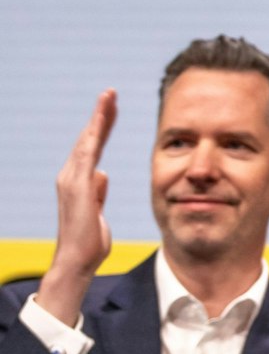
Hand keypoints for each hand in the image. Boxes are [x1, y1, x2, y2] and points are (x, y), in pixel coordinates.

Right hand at [40, 90, 117, 324]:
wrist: (78, 260)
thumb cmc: (89, 241)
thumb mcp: (98, 211)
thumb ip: (98, 192)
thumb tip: (102, 175)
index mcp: (78, 181)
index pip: (93, 148)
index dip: (102, 127)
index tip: (111, 109)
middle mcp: (71, 176)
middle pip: (89, 139)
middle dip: (100, 115)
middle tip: (110, 93)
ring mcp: (71, 179)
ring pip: (87, 141)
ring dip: (98, 118)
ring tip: (108, 97)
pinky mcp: (77, 186)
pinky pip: (87, 154)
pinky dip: (94, 135)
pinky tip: (102, 120)